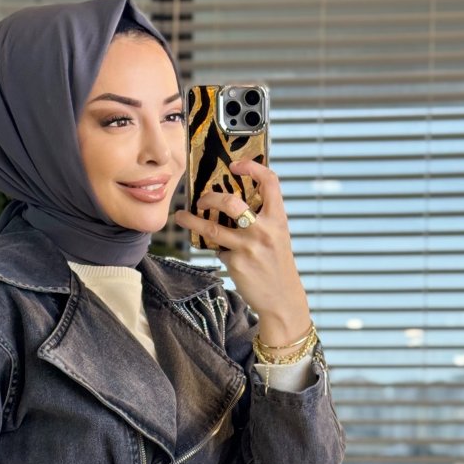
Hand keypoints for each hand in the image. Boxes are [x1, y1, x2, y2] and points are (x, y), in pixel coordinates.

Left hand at [173, 159, 310, 340]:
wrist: (282, 298)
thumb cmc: (277, 263)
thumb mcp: (277, 235)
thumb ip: (261, 218)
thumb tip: (230, 202)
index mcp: (278, 218)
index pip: (270, 182)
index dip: (251, 167)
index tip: (235, 166)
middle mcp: (264, 230)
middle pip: (230, 201)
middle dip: (209, 197)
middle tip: (201, 199)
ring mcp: (248, 247)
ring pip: (211, 227)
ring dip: (191, 220)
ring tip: (182, 217)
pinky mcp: (236, 263)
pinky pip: (217, 249)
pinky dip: (216, 248)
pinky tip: (219, 251)